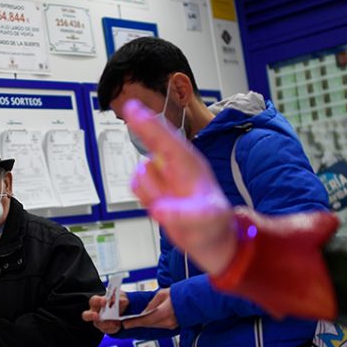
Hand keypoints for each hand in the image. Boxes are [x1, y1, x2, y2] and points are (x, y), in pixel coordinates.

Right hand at [82, 292, 127, 333]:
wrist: (123, 312)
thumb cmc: (117, 301)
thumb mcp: (121, 297)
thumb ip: (121, 298)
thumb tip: (123, 301)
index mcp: (97, 302)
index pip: (94, 301)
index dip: (98, 301)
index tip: (105, 301)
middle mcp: (94, 312)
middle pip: (86, 315)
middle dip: (91, 315)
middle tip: (97, 316)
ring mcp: (98, 322)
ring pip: (98, 324)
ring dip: (106, 324)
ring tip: (115, 322)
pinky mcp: (105, 329)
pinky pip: (107, 330)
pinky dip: (113, 328)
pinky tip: (118, 325)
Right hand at [124, 99, 237, 275]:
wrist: (211, 239)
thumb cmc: (215, 223)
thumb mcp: (207, 219)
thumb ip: (184, 214)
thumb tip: (159, 210)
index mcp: (189, 162)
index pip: (165, 136)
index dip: (147, 121)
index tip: (131, 107)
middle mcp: (174, 165)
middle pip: (149, 148)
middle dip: (152, 172)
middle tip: (161, 186)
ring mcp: (162, 177)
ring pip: (140, 174)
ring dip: (152, 193)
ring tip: (172, 207)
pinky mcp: (153, 189)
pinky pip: (137, 189)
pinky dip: (146, 200)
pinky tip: (163, 209)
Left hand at [124, 288, 177, 329]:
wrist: (193, 299)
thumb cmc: (178, 294)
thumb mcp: (162, 294)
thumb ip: (152, 304)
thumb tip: (144, 311)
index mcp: (163, 313)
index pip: (145, 320)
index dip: (134, 323)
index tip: (125, 324)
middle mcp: (167, 321)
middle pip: (148, 324)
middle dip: (138, 323)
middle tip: (127, 323)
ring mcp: (171, 325)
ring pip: (154, 326)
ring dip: (145, 323)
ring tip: (135, 321)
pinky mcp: (173, 326)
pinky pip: (160, 325)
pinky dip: (153, 323)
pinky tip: (148, 320)